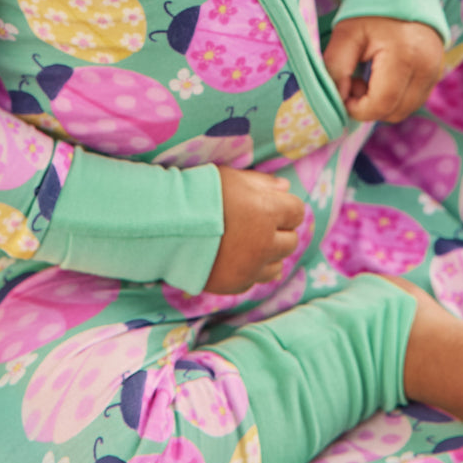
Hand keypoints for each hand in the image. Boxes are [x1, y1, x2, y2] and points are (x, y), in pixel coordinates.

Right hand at [205, 166, 305, 293]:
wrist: (166, 226)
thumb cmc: (199, 194)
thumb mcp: (230, 177)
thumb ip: (261, 183)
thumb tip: (285, 189)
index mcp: (268, 211)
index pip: (296, 212)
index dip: (284, 208)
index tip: (269, 206)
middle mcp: (265, 242)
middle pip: (290, 241)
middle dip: (278, 232)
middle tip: (255, 224)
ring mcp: (251, 267)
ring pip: (276, 265)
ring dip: (267, 255)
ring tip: (246, 244)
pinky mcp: (236, 284)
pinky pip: (254, 280)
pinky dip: (250, 270)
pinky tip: (233, 259)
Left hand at [324, 16, 444, 123]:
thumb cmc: (369, 12)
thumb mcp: (345, 35)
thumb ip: (335, 69)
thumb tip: (337, 99)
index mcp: (405, 56)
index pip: (382, 104)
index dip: (357, 108)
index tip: (343, 92)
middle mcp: (427, 68)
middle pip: (395, 112)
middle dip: (369, 106)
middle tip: (354, 81)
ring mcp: (436, 71)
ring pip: (406, 109)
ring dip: (383, 104)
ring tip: (368, 77)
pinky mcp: (438, 72)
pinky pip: (414, 99)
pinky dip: (395, 97)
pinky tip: (383, 77)